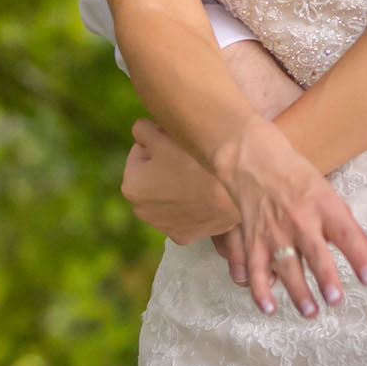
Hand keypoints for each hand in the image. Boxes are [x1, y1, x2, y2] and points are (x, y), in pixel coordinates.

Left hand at [122, 120, 238, 244]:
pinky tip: (202, 196)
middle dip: (165, 167)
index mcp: (132, 186)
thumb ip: (142, 130)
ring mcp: (163, 227)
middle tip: (188, 161)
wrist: (235, 190)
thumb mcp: (164, 135)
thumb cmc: (196, 160)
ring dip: (176, 186)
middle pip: (152, 177)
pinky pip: (182, 215)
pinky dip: (189, 206)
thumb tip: (140, 131)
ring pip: (166, 197)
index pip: (140, 152)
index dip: (159, 143)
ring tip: (198, 178)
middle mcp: (141, 211)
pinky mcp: (183, 236)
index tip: (176, 146)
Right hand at [215, 117, 366, 318]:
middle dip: (325, 276)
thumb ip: (356, 235)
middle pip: (314, 251)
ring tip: (310, 312)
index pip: (346, 233)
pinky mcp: (254, 240)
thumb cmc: (301, 181)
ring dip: (298, 291)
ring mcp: (274, 231)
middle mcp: (300, 220)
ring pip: (286, 265)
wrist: (255, 163)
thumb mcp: (332, 200)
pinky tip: (268, 307)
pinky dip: (260, 290)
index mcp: (325, 206)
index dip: (359, 255)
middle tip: (336, 300)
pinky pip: (256, 268)